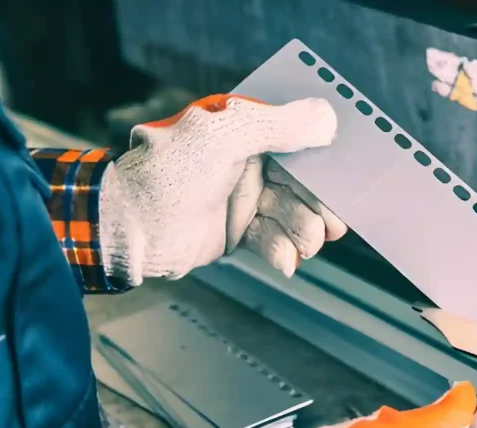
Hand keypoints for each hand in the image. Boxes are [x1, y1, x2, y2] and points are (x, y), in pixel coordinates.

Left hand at [98, 94, 346, 285]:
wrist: (130, 230)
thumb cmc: (165, 176)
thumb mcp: (223, 139)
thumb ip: (277, 127)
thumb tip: (327, 116)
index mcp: (242, 131)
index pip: (295, 140)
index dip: (323, 161)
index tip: (345, 181)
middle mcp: (245, 163)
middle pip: (299, 183)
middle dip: (317, 205)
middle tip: (333, 225)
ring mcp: (241, 199)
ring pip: (289, 214)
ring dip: (302, 230)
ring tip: (307, 244)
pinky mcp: (235, 232)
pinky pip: (270, 240)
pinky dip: (282, 250)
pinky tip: (287, 261)